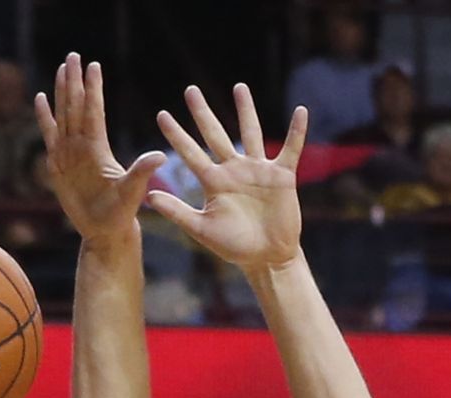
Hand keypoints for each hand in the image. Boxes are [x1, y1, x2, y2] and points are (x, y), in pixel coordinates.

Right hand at [35, 53, 163, 243]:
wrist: (105, 231)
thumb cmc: (120, 213)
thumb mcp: (132, 192)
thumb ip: (141, 172)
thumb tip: (160, 156)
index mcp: (98, 149)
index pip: (94, 112)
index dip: (93, 90)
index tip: (94, 66)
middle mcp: (83, 146)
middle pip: (77, 107)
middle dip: (74, 82)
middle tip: (73, 55)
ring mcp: (69, 153)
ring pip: (64, 116)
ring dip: (62, 92)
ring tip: (62, 69)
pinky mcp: (57, 165)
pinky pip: (49, 136)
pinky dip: (45, 118)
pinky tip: (41, 98)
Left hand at [148, 83, 306, 271]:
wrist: (266, 257)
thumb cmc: (233, 246)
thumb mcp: (202, 229)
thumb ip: (177, 211)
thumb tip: (148, 196)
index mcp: (214, 182)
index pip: (191, 154)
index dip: (176, 136)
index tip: (161, 115)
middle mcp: (233, 170)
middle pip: (215, 135)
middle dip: (202, 113)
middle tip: (190, 90)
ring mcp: (257, 170)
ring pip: (250, 133)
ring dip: (246, 110)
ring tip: (239, 87)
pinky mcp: (281, 176)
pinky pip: (290, 149)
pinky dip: (296, 132)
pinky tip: (301, 111)